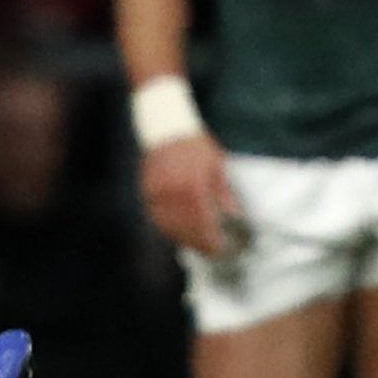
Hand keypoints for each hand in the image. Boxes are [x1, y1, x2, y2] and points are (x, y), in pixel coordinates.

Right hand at [140, 133, 238, 256]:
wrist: (164, 126)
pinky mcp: (144, 192)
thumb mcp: (216, 164)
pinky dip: (166, 227)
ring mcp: (155, 194)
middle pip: (185, 229)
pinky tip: (176, 232)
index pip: (202, 224)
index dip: (211, 241)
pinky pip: (155, 217)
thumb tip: (233, 216)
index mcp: (193, 186)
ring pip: (168, 226)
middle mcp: (171, 193)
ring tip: (195, 245)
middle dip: (198, 243)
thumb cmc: (194, 144)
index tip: (220, 249)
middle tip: (210, 251)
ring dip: (182, 238)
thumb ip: (223, 193)